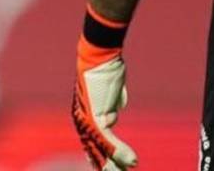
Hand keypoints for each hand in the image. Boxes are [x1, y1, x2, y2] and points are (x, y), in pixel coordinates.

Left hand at [73, 46, 137, 168]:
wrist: (99, 54)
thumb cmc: (105, 68)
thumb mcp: (111, 91)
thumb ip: (112, 104)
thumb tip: (115, 112)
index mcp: (84, 116)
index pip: (92, 143)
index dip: (101, 157)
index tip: (110, 169)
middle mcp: (81, 120)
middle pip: (95, 150)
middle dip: (108, 165)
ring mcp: (87, 119)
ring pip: (102, 149)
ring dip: (117, 162)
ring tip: (131, 169)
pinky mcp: (94, 116)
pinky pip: (107, 139)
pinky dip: (120, 151)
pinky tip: (132, 160)